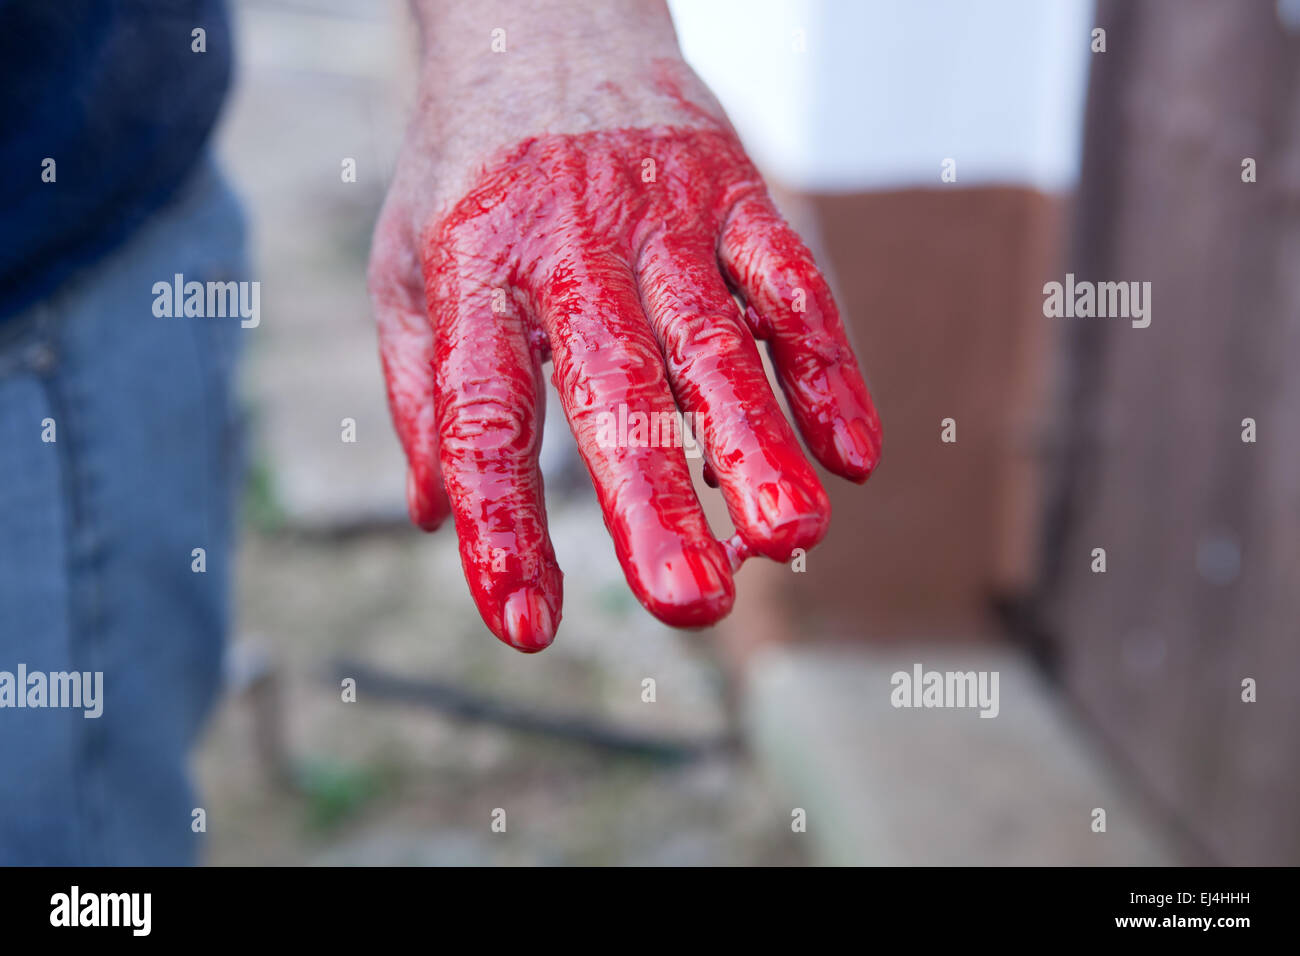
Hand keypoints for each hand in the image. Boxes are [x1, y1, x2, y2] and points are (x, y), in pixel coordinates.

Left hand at [368, 0, 880, 651]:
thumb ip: (425, 391)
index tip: (525, 623)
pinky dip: (823, 364)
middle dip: (653, 498)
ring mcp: (661, 220)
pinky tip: (853, 452)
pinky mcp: (732, 194)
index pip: (483, 413)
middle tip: (688, 604)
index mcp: (477, 277)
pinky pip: (787, 281)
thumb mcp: (411, 268)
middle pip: (614, 385)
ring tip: (791, 540)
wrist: (544, 25)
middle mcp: (570, 251)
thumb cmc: (472, 176)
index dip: (503, 519)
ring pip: (715, 341)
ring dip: (757, 442)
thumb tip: (435, 517)